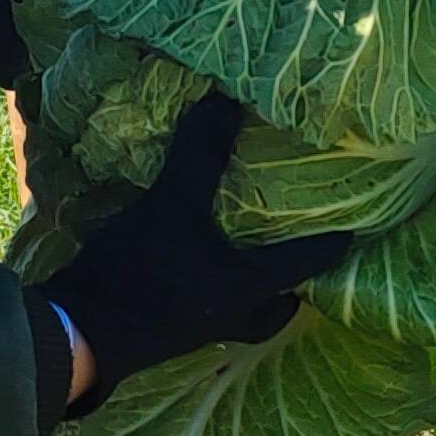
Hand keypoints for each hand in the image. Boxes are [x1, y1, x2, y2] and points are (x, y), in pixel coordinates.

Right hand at [32, 100, 350, 407]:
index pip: (311, 263)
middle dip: (292, 284)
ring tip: (252, 251)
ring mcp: (199, 329)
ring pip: (244, 311)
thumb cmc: (139, 275)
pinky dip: (211, 283)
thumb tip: (225, 101)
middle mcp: (234, 316)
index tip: (359, 224)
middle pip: (280, 306)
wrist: (77, 334)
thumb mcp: (171, 206)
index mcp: (250, 289)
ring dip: (251, 285)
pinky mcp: (167, 329)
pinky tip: (199, 258)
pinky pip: (206, 307)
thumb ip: (200, 156)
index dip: (336, 241)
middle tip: (300, 252)